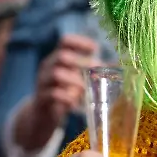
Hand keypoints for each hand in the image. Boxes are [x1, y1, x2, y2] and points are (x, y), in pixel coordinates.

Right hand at [14, 34, 99, 151]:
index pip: (65, 41)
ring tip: (85, 89)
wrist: (42, 116)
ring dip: (75, 81)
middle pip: (61, 56)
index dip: (80, 42)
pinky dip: (67, 98)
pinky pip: (53, 94)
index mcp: (56, 58)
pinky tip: (75, 103)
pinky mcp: (41, 99)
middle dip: (81, 62)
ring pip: (56, 74)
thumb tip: (115, 66)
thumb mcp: (75, 80)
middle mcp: (47, 67)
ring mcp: (42, 83)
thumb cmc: (64, 94)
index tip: (95, 48)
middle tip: (96, 70)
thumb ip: (89, 73)